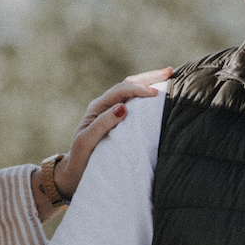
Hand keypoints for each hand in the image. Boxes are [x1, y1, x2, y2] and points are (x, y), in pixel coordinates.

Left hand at [53, 68, 171, 199]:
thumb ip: (103, 123)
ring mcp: (112, 112)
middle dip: (149, 77)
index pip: (121, 91)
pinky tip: (158, 94)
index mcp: (97, 107)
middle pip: (128, 84)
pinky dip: (147, 96)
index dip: (139, 89)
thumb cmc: (80, 158)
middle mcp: (105, 106)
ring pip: (132, 91)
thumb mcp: (88, 141)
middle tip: (170, 72)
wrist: (75, 172)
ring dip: (149, 82)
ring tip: (168, 77)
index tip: (155, 93)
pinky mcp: (118, 121)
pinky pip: (134, 103)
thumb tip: (123, 107)